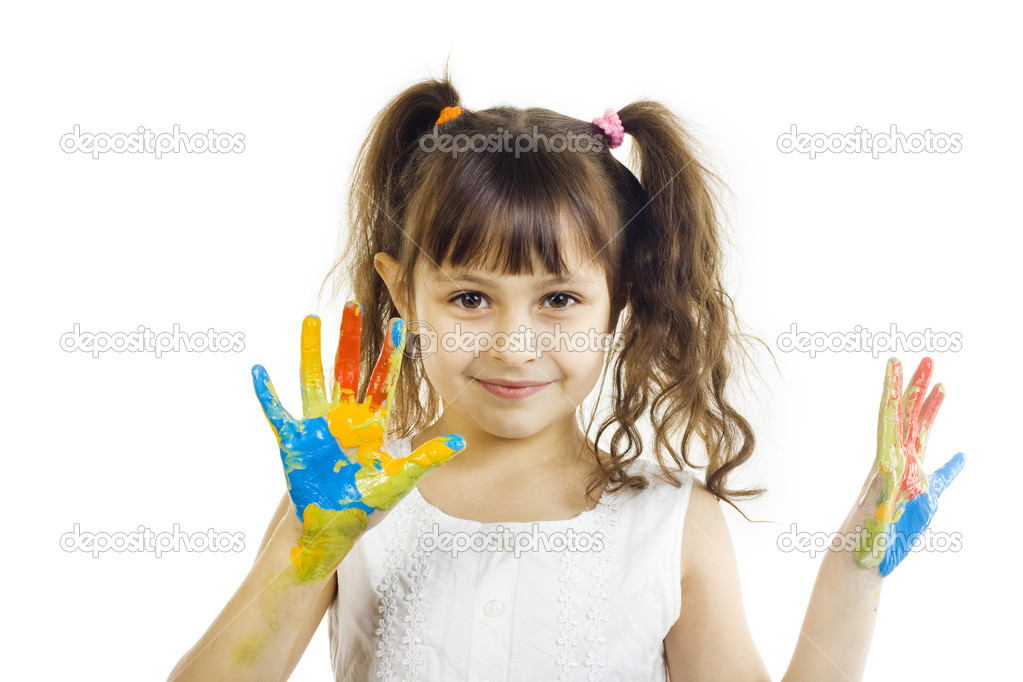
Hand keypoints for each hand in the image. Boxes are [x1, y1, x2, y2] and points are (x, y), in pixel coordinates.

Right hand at [251, 301, 464, 581]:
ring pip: (315, 379)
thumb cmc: (365, 505)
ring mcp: (318, 425)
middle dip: (352, 338)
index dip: (391, 354)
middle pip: (350, 368)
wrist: (333, 527)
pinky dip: (267, 394)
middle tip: (353, 305)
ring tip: (310, 319)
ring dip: (311, 350)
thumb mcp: (398, 480)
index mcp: (373, 424)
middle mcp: (346, 417)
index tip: (399, 324)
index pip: (384, 381)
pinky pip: (278, 413)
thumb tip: (458, 443)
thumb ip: (425, 459)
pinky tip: (259, 371)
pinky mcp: (294, 440)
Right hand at [853, 357, 964, 576]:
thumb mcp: (933, 496)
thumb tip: (961, 456)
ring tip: (903, 362)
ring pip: (892, 416)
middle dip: (917, 387)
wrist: (872, 552)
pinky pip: (883, 434)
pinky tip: (890, 393)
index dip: (931, 406)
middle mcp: (897, 456)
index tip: (942, 385)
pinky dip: (887, 412)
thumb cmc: (896, 530)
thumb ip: (944, 473)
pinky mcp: (880, 467)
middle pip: (907, 414)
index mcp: (910, 462)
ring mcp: (887, 460)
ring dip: (899, 389)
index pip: (921, 427)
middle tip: (927, 360)